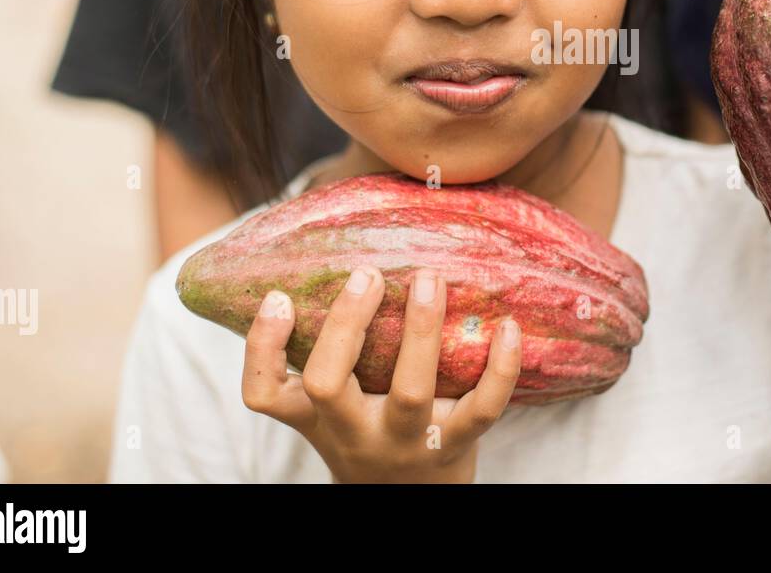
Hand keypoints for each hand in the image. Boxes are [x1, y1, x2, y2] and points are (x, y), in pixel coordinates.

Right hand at [240, 268, 521, 482]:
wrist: (412, 499)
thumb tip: (328, 270)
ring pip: (409, 391)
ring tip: (430, 280)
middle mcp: (354, 433)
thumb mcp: (335, 409)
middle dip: (347, 324)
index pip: (264, 393)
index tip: (278, 297)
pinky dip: (500, 367)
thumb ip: (327, 354)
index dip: (263, 347)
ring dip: (421, 330)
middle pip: (329, 385)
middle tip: (368, 274)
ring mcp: (405, 442)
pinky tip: (507, 327)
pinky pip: (483, 408)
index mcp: (318, 418)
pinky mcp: (455, 446)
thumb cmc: (371, 433)